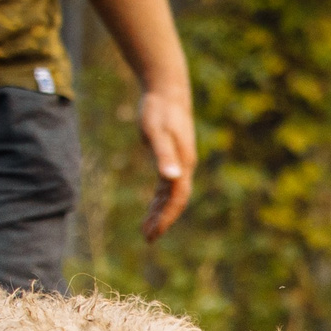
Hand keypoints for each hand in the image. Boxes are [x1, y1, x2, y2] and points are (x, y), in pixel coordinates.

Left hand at [137, 80, 195, 242]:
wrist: (167, 92)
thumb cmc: (159, 110)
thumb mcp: (156, 132)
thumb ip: (163, 155)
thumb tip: (170, 178)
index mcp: (183, 164)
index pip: (177, 198)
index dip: (167, 217)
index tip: (154, 233)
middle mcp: (184, 167)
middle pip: (175, 200)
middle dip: (163, 220)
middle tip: (148, 238)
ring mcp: (179, 163)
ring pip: (171, 195)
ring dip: (160, 212)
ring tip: (146, 229)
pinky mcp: (171, 158)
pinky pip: (166, 185)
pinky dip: (159, 199)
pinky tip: (152, 207)